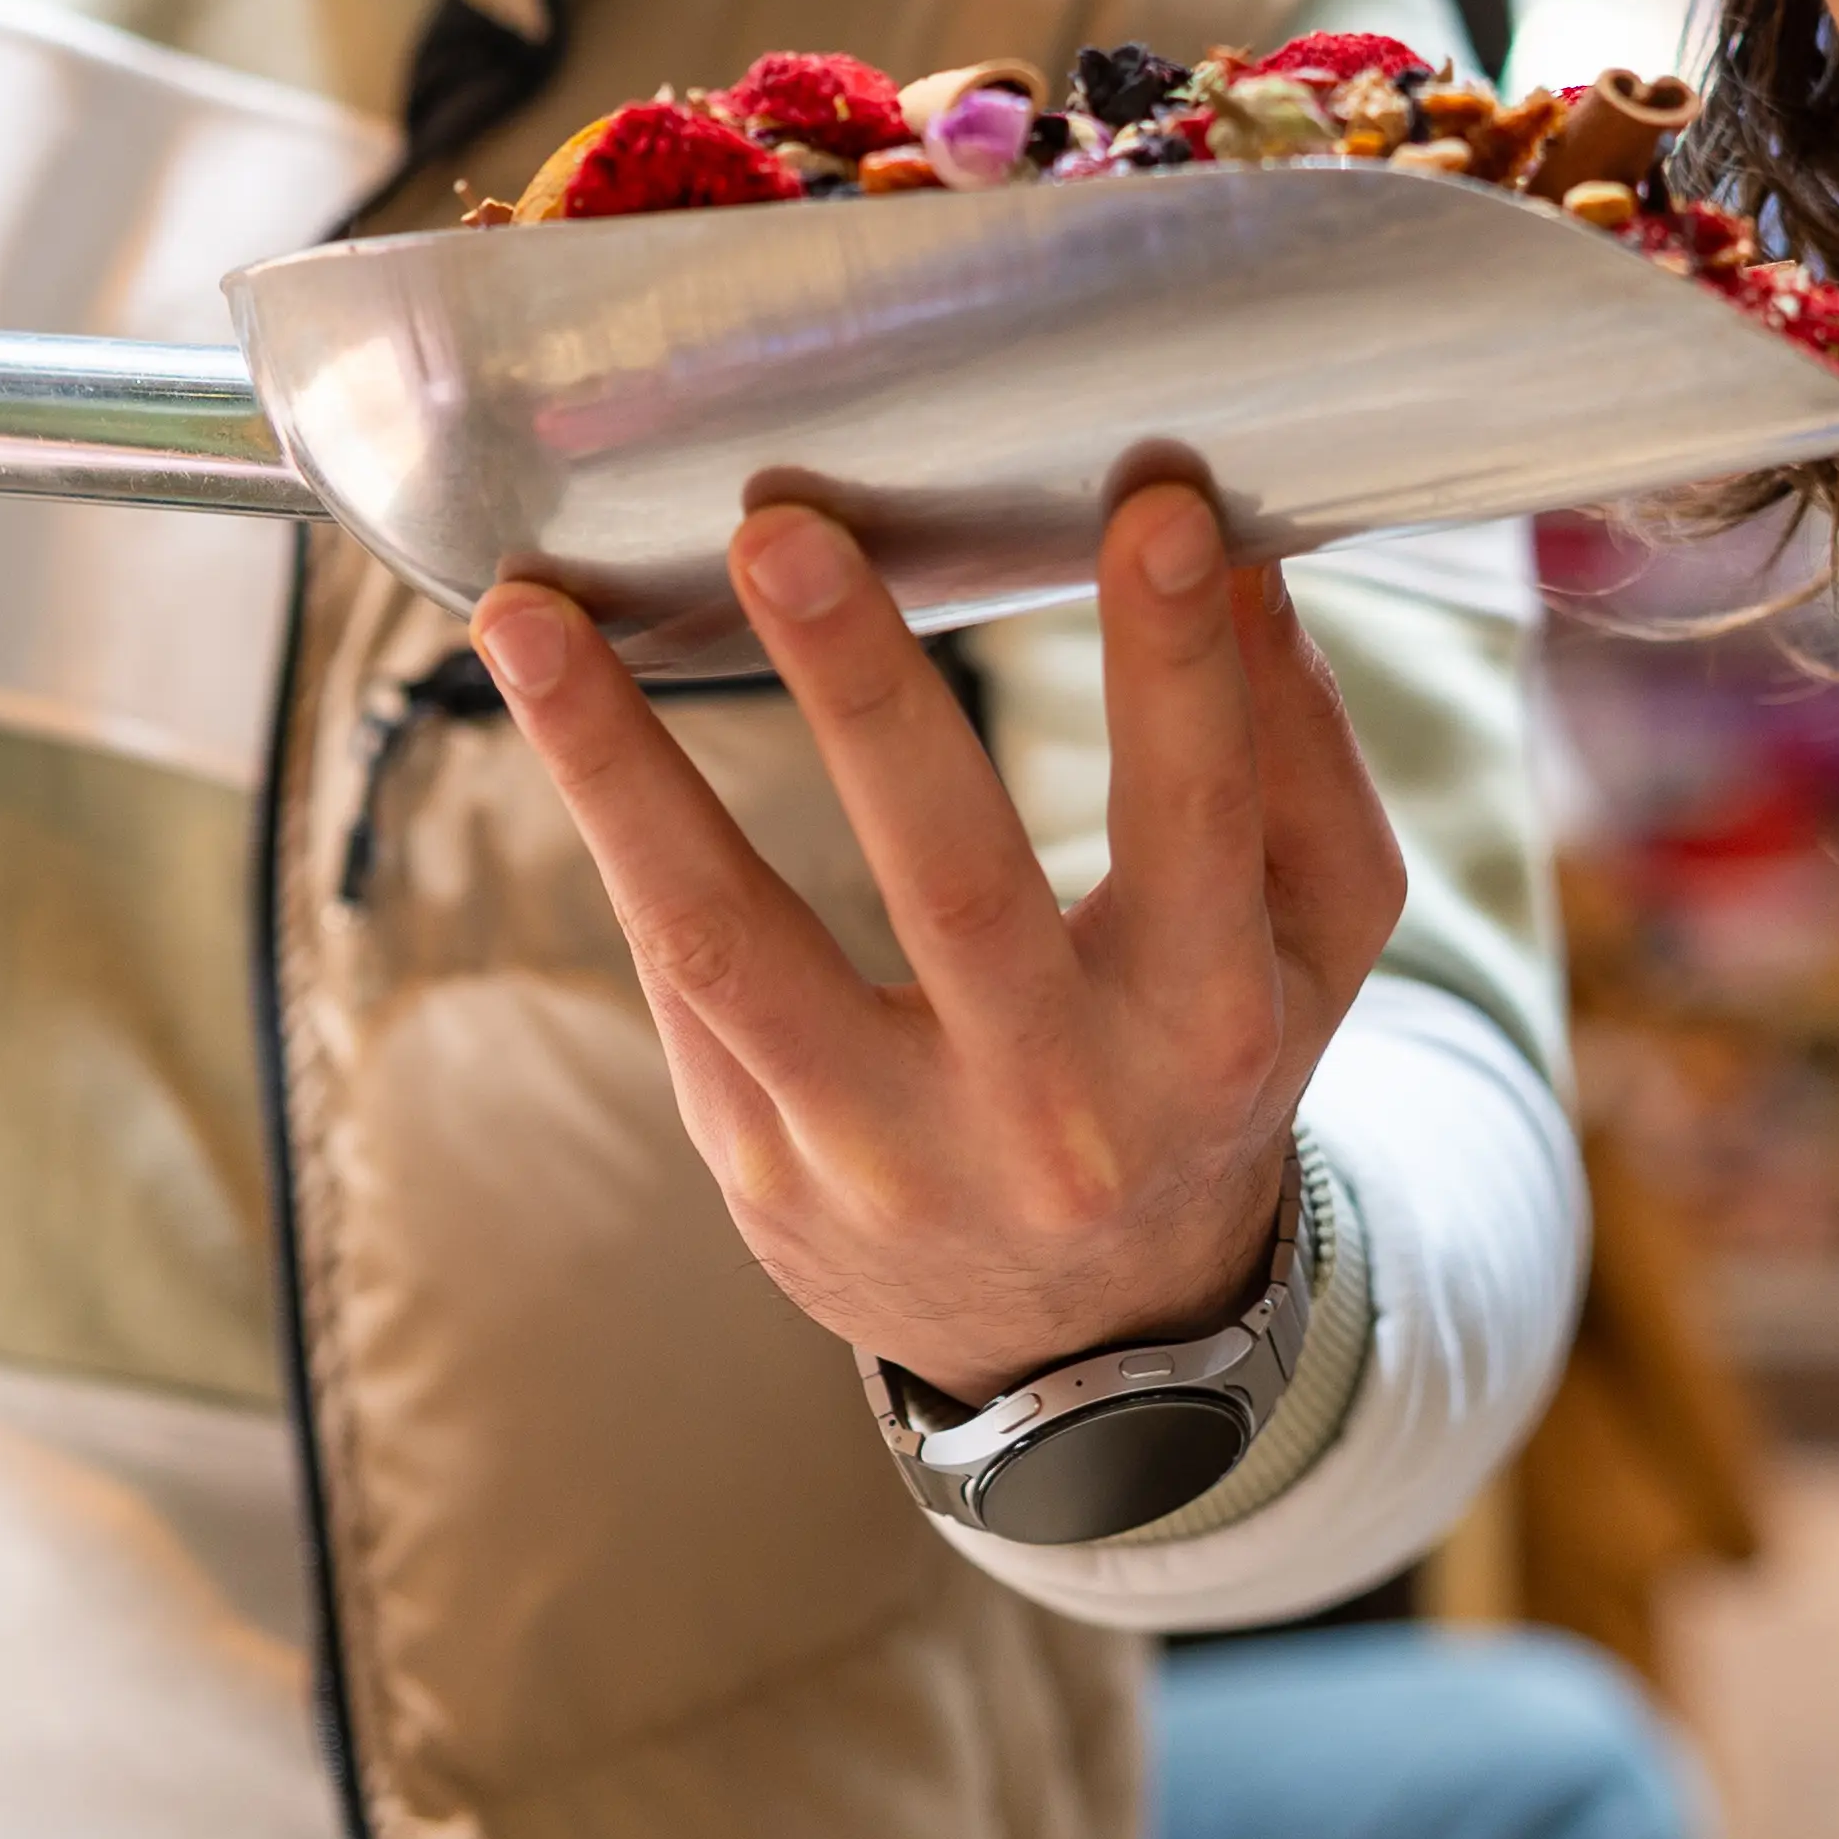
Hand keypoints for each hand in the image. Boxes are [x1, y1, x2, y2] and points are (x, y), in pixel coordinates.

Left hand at [472, 474, 1407, 1402]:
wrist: (1090, 1339)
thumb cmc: (1202, 1062)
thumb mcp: (1307, 937)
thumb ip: (1294, 749)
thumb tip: (1234, 551)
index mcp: (1207, 1025)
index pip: (1196, 819)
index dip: (1174, 665)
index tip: (1155, 499)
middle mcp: (1051, 1105)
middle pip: (951, 882)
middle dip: (859, 696)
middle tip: (780, 529)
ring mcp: (885, 1148)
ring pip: (733, 941)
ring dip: (621, 765)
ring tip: (530, 620)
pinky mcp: (761, 1163)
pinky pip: (676, 974)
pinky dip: (608, 824)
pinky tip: (545, 688)